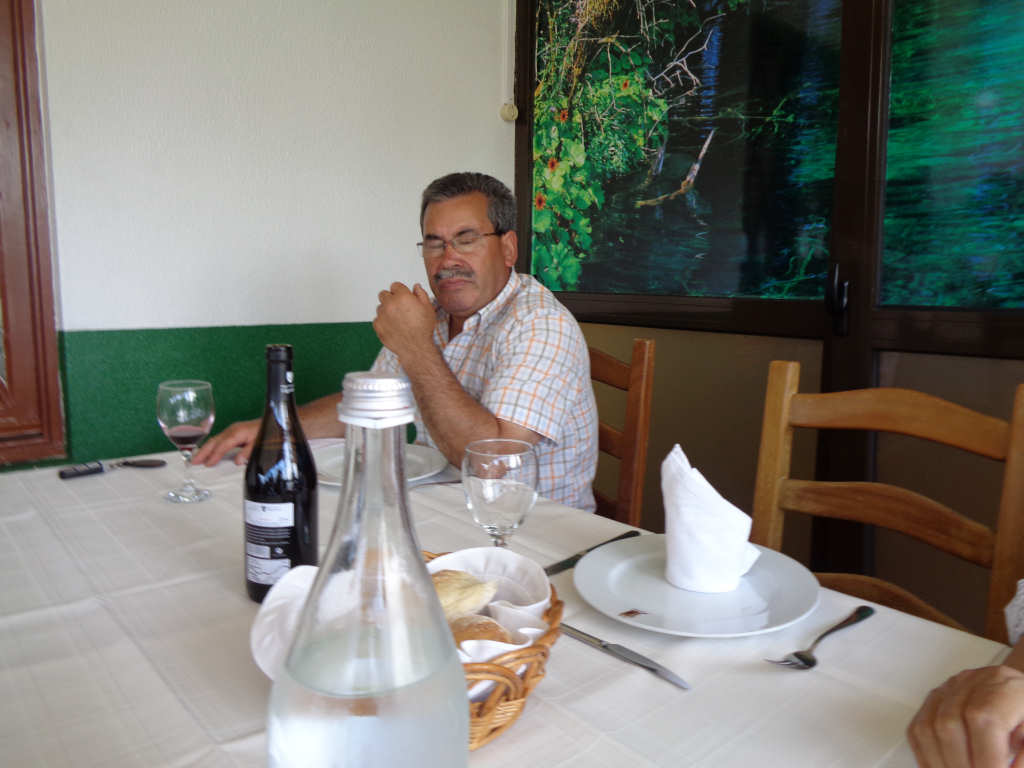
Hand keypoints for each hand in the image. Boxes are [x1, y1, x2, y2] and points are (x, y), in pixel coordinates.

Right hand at [192, 419, 259, 465]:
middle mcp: (232, 430)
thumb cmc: (265, 431)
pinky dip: (211, 446)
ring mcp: (231, 430)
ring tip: (196, 458)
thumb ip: (248, 452)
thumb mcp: (259, 443)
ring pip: (215, 440)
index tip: (207, 464)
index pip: (222, 446)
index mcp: (237, 433)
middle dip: (203, 452)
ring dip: (205, 449)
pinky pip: (219, 439)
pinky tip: (208, 451)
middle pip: (214, 441)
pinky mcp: (233, 431)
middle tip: (193, 461)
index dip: (214, 456)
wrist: (271, 421)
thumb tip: (237, 461)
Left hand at [372, 282, 435, 360]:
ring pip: (380, 307)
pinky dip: (383, 322)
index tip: (404, 297)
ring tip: (397, 320)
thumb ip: (421, 294)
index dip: (400, 291)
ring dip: (386, 310)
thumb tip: (416, 286)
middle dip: (391, 299)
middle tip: (399, 308)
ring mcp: (382, 315)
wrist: (416, 348)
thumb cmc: (423, 328)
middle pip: (384, 294)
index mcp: (402, 297)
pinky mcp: (377, 326)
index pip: (395, 286)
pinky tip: (393, 327)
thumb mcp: (428, 308)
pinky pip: (377, 319)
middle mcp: (390, 304)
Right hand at [908, 664, 1023, 766]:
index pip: (983, 720)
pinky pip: (918, 729)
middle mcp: (971, 683)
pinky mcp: (934, 700)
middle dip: (961, 765)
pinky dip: (927, 757)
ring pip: (928, 728)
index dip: (986, 758)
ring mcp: (948, 690)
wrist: (1020, 694)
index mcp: (1004, 688)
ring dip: (942, 763)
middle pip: (949, 724)